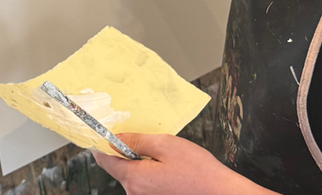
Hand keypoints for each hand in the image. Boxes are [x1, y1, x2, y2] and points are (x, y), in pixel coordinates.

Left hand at [94, 134, 263, 194]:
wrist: (220, 192)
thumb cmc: (198, 169)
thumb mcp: (165, 145)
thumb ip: (136, 141)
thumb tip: (114, 137)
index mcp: (135, 178)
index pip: (104, 160)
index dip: (101, 144)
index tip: (102, 132)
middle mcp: (135, 192)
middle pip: (118, 167)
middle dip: (127, 151)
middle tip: (145, 138)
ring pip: (133, 173)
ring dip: (141, 161)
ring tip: (164, 155)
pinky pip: (144, 181)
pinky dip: (150, 170)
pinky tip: (168, 165)